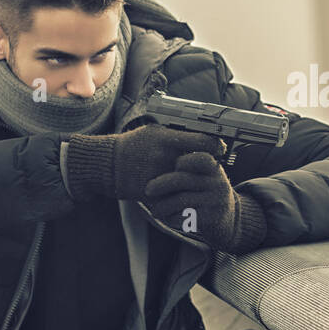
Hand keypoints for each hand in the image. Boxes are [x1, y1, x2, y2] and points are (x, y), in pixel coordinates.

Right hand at [63, 123, 225, 201]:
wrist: (108, 165)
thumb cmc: (132, 146)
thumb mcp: (153, 132)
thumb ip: (176, 134)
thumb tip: (201, 134)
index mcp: (165, 140)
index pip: (201, 141)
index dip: (215, 145)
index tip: (221, 148)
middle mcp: (163, 158)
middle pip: (198, 164)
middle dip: (208, 165)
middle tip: (214, 165)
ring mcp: (158, 177)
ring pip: (189, 182)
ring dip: (197, 182)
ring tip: (201, 179)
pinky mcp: (153, 194)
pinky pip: (175, 197)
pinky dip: (183, 196)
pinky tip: (187, 193)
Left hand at [143, 152, 266, 252]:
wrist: (227, 219)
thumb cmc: (206, 193)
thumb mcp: (204, 175)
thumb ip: (188, 166)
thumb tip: (155, 156)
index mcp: (213, 168)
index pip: (199, 158)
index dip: (182, 161)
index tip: (174, 166)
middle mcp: (217, 182)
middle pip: (183, 179)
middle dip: (161, 184)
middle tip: (148, 190)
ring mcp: (216, 200)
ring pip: (181, 199)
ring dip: (163, 205)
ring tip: (155, 210)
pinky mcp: (212, 218)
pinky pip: (185, 216)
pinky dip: (172, 217)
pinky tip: (168, 217)